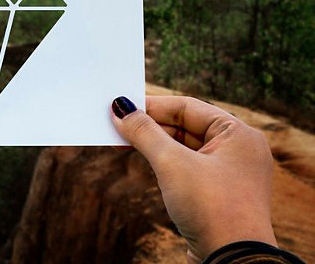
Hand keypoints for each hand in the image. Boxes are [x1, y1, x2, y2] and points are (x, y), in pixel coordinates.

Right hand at [111, 96, 275, 263]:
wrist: (232, 262)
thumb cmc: (212, 208)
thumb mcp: (171, 163)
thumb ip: (144, 133)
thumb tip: (121, 109)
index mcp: (238, 134)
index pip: (187, 107)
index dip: (152, 106)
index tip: (122, 106)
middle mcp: (237, 150)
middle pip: (185, 126)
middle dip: (150, 126)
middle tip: (116, 124)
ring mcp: (228, 173)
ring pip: (183, 147)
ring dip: (154, 144)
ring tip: (122, 140)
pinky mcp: (217, 194)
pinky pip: (186, 167)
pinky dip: (163, 162)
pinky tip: (143, 160)